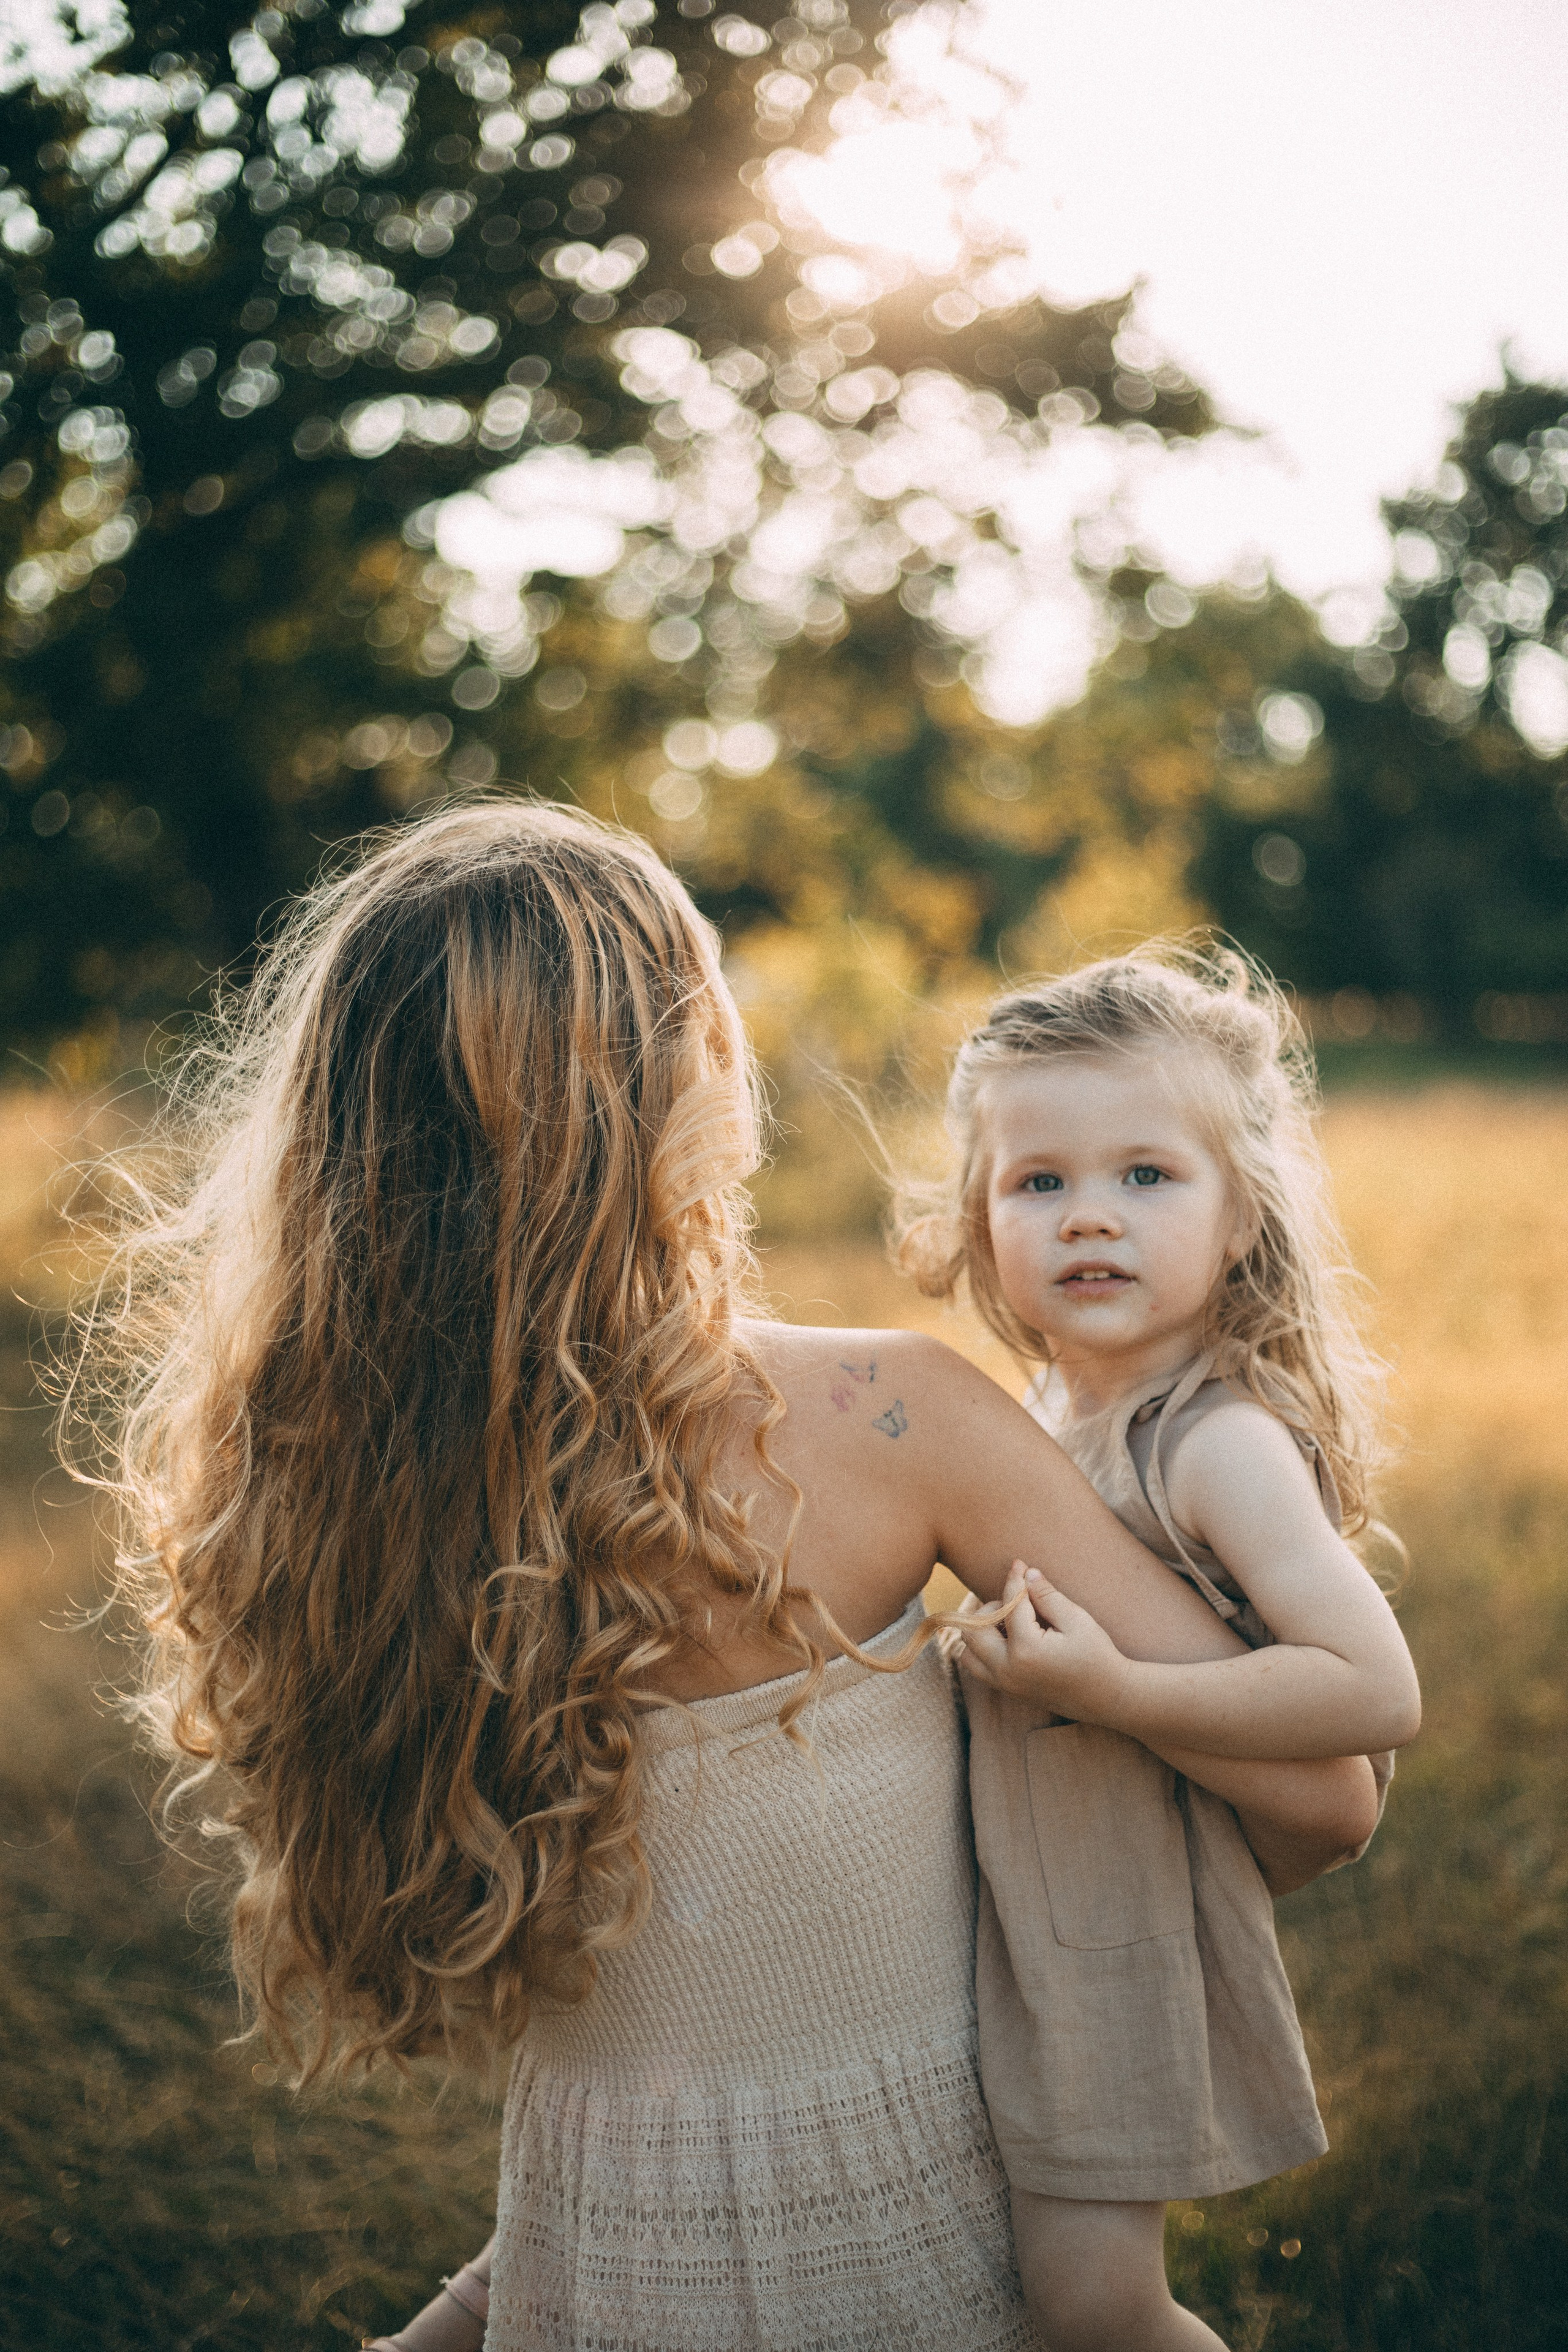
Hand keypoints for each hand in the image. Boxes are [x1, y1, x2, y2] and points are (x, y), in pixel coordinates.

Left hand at [954, 1561, 1132, 1725]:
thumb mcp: (1076, 1620)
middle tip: (1017, 1603)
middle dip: (990, 1608)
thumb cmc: (1097, 1655)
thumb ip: (1047, 1596)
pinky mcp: (1008, 1691)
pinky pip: (979, 1668)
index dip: (1014, 1579)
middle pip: (974, 1630)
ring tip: (1009, 1624)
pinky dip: (984, 1650)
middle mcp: (1008, 1670)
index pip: (1008, 1605)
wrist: (1108, 1697)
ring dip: (981, 1632)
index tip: (1019, 1564)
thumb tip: (1027, 1573)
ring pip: (968, 1653)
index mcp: (1026, 1649)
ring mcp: (1005, 1684)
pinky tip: (1012, 1640)